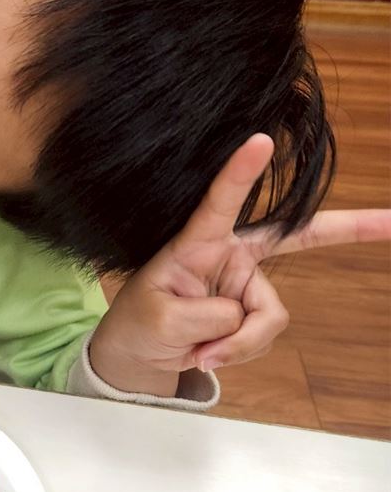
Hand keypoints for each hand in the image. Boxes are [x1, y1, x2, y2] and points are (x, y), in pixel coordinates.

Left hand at [90, 134, 390, 393]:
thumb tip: (242, 318)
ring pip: (268, 317)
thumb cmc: (141, 322)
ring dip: (237, 344)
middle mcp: (232, 253)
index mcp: (199, 241)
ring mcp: (246, 281)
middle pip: (296, 237)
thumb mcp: (159, 321)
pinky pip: (262, 337)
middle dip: (349, 226)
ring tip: (199, 351)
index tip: (260, 139)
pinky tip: (208, 353)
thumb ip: (206, 318)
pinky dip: (237, 353)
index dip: (241, 172)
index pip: (220, 201)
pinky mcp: (252, 308)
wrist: (141, 351)